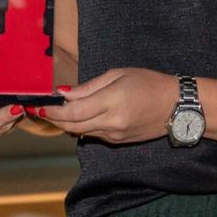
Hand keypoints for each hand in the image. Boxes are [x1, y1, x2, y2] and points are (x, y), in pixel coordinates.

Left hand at [47, 68, 175, 143]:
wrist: (177, 106)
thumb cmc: (149, 83)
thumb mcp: (119, 75)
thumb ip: (90, 87)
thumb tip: (64, 93)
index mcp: (112, 102)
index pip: (73, 113)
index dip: (53, 112)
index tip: (39, 106)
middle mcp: (112, 123)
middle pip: (72, 127)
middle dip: (54, 120)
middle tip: (41, 110)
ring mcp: (115, 135)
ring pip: (81, 133)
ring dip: (66, 124)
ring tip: (55, 112)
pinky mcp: (118, 142)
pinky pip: (93, 135)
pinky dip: (81, 127)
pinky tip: (78, 116)